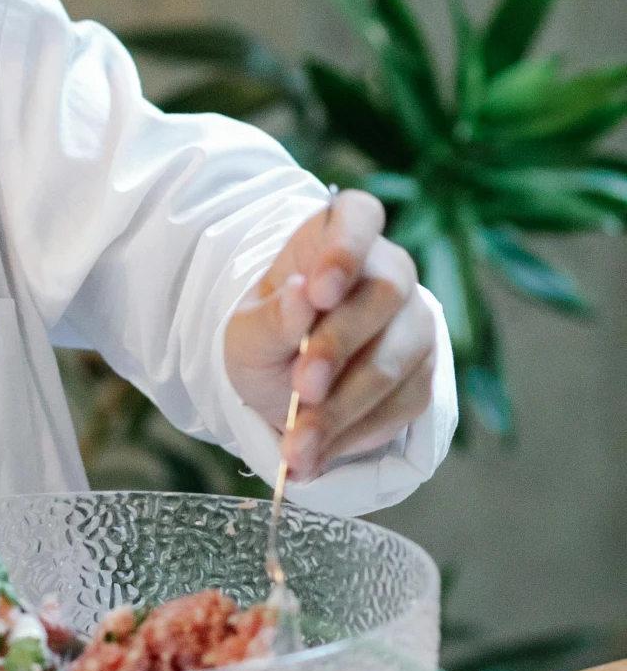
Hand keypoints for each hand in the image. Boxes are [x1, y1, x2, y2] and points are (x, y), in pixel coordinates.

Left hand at [223, 190, 435, 482]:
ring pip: (394, 360)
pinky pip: (400, 405)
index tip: (318, 290)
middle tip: (302, 389)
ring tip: (297, 446)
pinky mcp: (423, 376)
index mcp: (339, 237)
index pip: (359, 217)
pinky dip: (354, 434)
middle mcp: (389, 271)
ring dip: (343, 408)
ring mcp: (413, 323)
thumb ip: (273, 317)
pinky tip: (317, 453)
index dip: (345, 248)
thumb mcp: (247, 332)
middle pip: (384, 295)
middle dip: (338, 347)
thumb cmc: (268, 339)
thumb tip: (302, 297)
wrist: (285, 386)